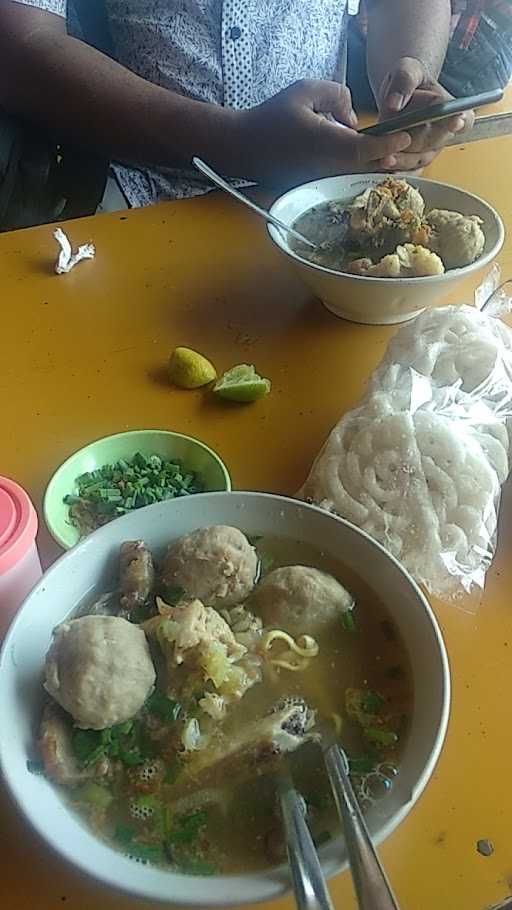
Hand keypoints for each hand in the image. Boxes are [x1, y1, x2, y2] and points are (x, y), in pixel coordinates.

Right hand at [226, 79, 411, 186]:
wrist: (243, 147)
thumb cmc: (272, 116)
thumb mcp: (305, 90)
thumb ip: (337, 95)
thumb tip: (353, 120)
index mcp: (327, 142)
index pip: (368, 148)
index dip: (390, 143)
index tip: (405, 135)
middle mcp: (327, 167)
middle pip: (368, 168)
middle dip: (389, 159)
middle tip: (406, 149)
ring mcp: (321, 182)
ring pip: (357, 178)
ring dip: (376, 169)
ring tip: (393, 158)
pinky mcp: (314, 189)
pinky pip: (343, 182)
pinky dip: (358, 175)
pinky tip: (367, 166)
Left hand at [378, 57, 474, 171]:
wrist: (396, 95)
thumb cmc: (407, 80)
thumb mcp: (406, 70)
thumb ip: (403, 82)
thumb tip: (394, 104)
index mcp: (449, 107)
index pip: (463, 116)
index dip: (460, 121)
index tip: (456, 122)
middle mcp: (443, 132)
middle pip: (433, 141)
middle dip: (418, 143)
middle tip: (402, 141)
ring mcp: (428, 149)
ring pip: (419, 160)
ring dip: (403, 162)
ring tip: (385, 160)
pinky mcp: (414, 161)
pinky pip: (408, 171)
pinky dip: (396, 172)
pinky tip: (383, 171)